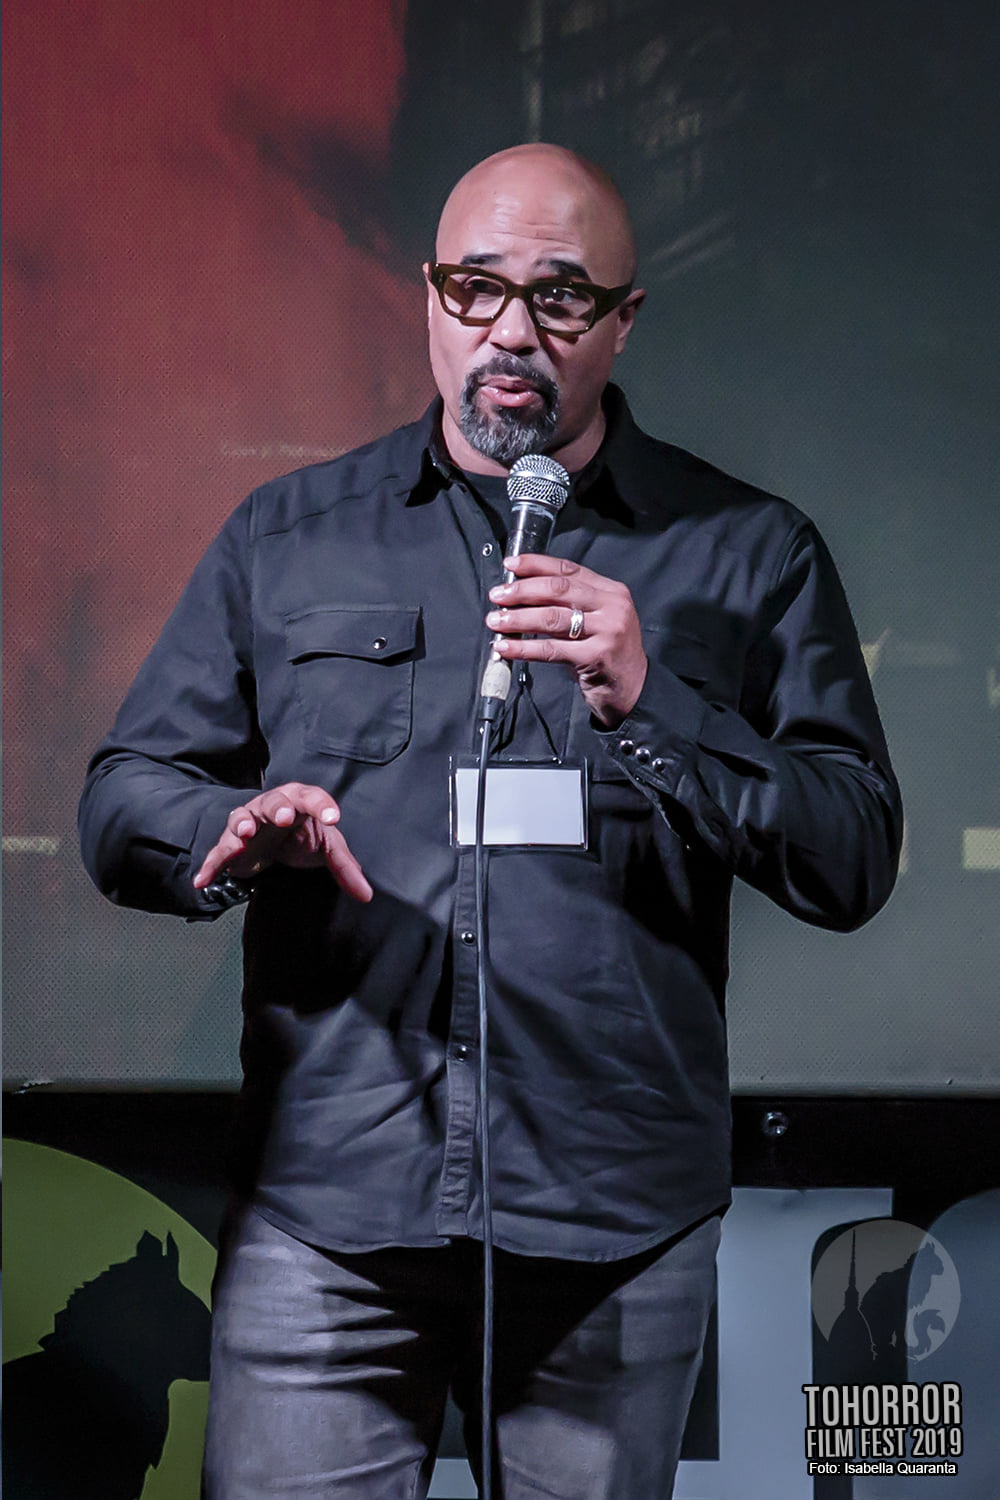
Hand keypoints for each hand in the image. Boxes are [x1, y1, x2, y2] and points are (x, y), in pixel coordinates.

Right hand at [193, 782, 372, 901]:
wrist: (275, 843)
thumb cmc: (303, 837)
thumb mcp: (327, 849)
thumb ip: (345, 868)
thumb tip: (367, 895)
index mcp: (299, 802)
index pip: (311, 797)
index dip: (321, 805)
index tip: (333, 817)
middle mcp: (271, 807)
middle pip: (273, 801)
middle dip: (276, 807)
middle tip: (282, 816)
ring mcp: (248, 823)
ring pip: (241, 818)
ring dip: (242, 825)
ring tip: (244, 834)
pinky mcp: (231, 846)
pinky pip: (218, 853)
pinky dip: (210, 865)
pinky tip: (202, 880)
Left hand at [485, 555, 647, 727]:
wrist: (633, 689)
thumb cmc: (607, 654)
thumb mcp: (596, 621)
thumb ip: (569, 605)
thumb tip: (521, 596)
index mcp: (611, 591)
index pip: (569, 569)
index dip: (536, 565)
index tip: (511, 564)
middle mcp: (612, 607)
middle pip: (559, 589)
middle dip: (522, 591)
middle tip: (497, 596)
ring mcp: (607, 631)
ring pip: (552, 618)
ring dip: (518, 618)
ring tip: (496, 621)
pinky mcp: (596, 657)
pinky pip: (551, 649)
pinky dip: (524, 647)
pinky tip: (505, 647)